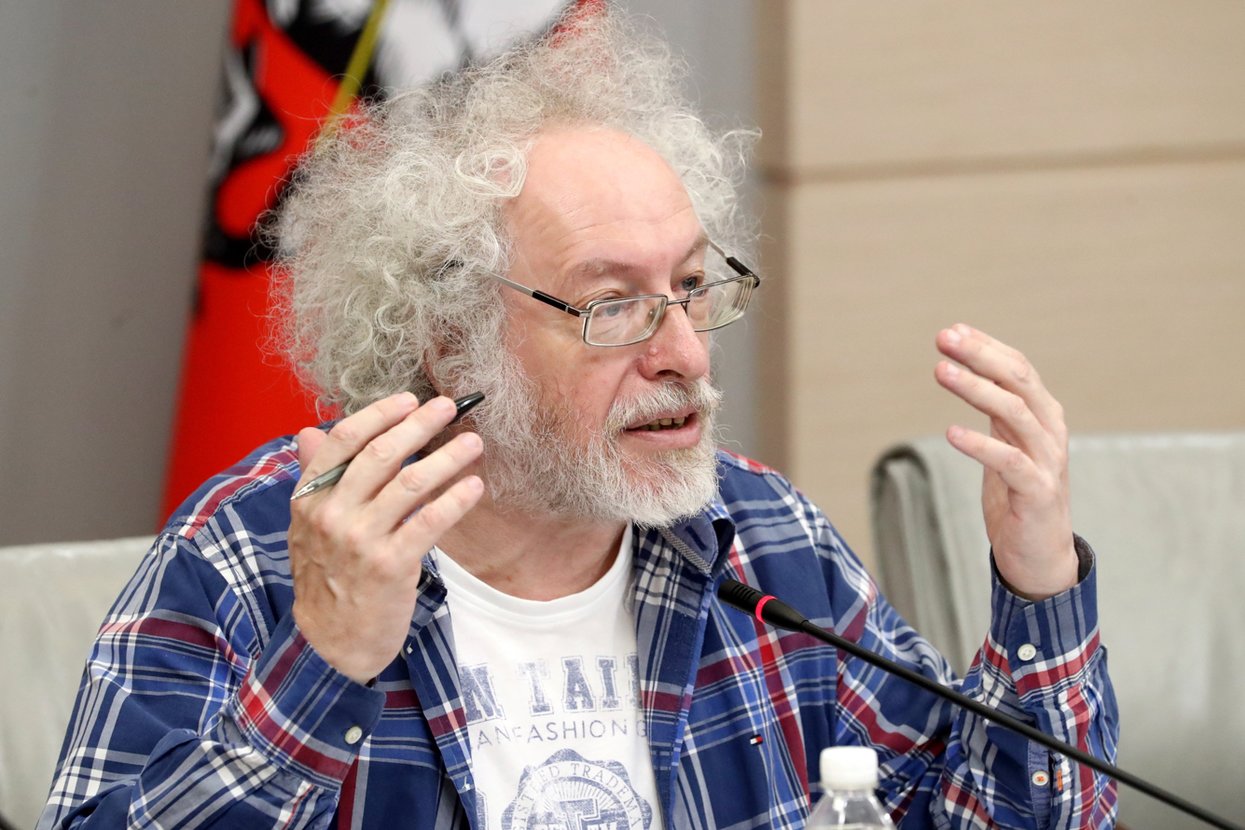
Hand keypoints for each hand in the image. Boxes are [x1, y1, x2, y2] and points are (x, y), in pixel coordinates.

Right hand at [289, 392, 483, 682]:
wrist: (329, 641)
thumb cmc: (326, 577)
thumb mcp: (308, 526)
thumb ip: (315, 477)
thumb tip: (310, 431)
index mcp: (310, 498)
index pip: (343, 441)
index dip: (378, 414)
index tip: (408, 400)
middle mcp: (332, 514)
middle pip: (381, 454)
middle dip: (419, 425)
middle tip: (449, 407)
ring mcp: (361, 540)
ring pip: (410, 484)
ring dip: (447, 458)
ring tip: (473, 443)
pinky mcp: (390, 565)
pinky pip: (429, 522)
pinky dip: (455, 500)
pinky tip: (474, 486)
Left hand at [934, 324, 1077, 599]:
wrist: (1039, 554)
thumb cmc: (1017, 495)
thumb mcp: (1005, 442)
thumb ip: (994, 409)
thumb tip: (964, 368)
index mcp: (1042, 414)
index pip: (1017, 367)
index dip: (985, 346)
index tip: (951, 331)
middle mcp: (1049, 430)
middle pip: (1018, 380)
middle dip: (980, 355)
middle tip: (944, 338)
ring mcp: (1047, 460)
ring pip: (1014, 412)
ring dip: (975, 388)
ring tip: (941, 371)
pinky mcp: (1038, 491)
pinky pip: (1009, 461)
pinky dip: (981, 444)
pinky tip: (951, 433)